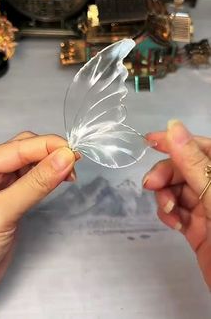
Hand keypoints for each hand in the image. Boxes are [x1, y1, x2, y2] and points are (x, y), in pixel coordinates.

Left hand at [0, 132, 75, 311]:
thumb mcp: (1, 212)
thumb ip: (35, 184)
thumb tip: (64, 158)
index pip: (20, 146)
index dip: (49, 146)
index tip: (73, 153)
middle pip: (27, 150)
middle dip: (51, 152)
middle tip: (74, 163)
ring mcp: (1, 187)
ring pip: (32, 164)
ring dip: (52, 165)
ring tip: (70, 173)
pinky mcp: (12, 203)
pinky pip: (33, 182)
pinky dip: (48, 179)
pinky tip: (58, 179)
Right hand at [143, 120, 210, 289]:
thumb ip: (193, 162)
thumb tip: (173, 127)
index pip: (200, 147)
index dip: (176, 141)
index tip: (150, 140)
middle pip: (183, 169)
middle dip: (166, 174)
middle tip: (151, 184)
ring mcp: (206, 208)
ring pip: (176, 190)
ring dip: (166, 196)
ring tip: (169, 209)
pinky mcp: (196, 228)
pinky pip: (176, 212)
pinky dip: (169, 214)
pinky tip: (174, 223)